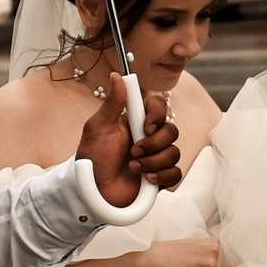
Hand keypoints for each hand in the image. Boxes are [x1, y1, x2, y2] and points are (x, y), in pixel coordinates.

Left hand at [75, 72, 181, 206]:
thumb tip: (116, 75)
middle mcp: (149, 138)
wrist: (91, 191)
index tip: (145, 127)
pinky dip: (162, 176)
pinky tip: (146, 178)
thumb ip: (112, 103)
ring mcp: (156, 158)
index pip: (158, 107)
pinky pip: (175, 173)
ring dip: (153, 162)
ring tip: (133, 168)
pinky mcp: (159, 177)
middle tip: (133, 152)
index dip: (157, 115)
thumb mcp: (98, 128)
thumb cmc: (92, 157)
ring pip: (174, 153)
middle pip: (171, 131)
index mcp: (136, 122)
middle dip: (154, 144)